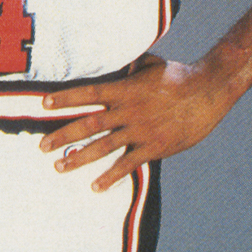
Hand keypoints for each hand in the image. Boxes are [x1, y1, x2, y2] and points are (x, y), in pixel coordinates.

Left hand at [39, 55, 231, 190]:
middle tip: (42, 146)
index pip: (88, 93)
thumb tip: (123, 65)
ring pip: (103, 146)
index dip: (65, 98)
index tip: (44, 104)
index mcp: (125, 89)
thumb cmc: (181, 76)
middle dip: (63, 135)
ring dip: (79, 158)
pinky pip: (128, 164)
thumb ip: (133, 67)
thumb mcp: (153, 65)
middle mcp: (128, 111)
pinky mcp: (154, 147)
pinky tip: (96, 186)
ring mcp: (140, 130)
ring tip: (59, 166)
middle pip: (88, 124)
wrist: (209, 90)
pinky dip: (111, 176)